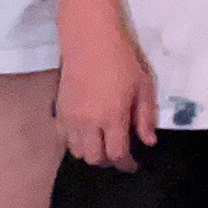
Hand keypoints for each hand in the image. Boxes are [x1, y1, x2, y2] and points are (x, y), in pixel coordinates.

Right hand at [57, 24, 157, 169]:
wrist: (90, 43)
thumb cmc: (122, 61)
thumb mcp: (143, 86)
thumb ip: (145, 117)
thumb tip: (148, 142)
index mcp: (112, 118)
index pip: (117, 154)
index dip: (126, 164)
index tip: (133, 165)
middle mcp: (88, 124)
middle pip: (95, 158)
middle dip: (109, 160)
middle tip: (119, 152)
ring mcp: (70, 119)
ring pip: (77, 152)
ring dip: (91, 152)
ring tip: (102, 142)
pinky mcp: (58, 111)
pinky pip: (64, 138)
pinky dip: (75, 142)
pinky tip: (86, 132)